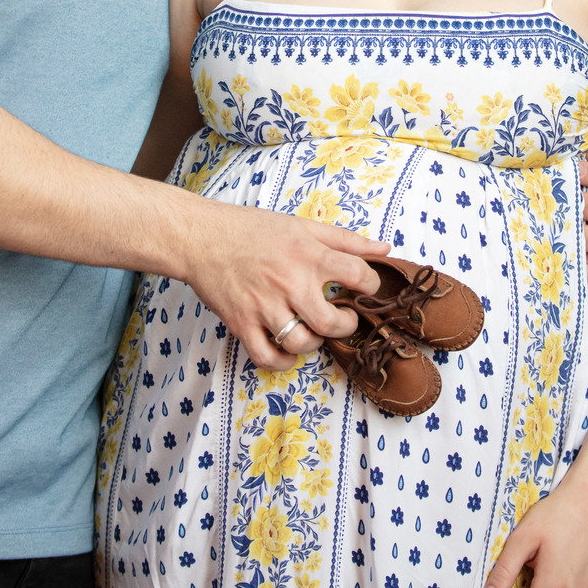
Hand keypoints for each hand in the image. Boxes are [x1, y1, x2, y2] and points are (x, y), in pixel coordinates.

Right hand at [184, 204, 386, 369]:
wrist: (202, 237)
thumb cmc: (252, 229)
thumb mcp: (302, 225)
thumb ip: (346, 239)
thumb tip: (385, 248)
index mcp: (308, 254)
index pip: (359, 276)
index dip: (370, 286)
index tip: (363, 289)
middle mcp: (290, 282)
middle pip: (332, 323)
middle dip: (346, 326)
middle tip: (342, 319)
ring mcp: (264, 306)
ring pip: (302, 343)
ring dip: (314, 342)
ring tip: (312, 330)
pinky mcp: (241, 323)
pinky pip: (267, 357)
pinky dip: (282, 362)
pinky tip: (287, 351)